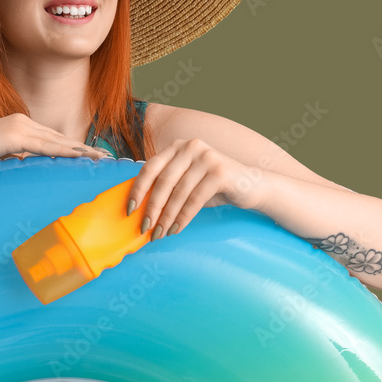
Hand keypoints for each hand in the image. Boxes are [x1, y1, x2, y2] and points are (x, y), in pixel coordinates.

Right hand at [0, 113, 110, 169]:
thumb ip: (16, 159)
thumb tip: (28, 170)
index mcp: (21, 126)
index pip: (54, 138)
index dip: (75, 147)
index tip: (92, 156)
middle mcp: (24, 122)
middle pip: (61, 137)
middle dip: (85, 149)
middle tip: (106, 158)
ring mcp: (20, 126)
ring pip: (58, 141)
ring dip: (81, 151)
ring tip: (100, 160)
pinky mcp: (15, 136)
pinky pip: (45, 146)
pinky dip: (64, 152)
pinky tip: (79, 157)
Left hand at [126, 138, 267, 239]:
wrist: (251, 185)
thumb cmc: (213, 186)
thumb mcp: (186, 181)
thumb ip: (166, 186)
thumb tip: (139, 208)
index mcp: (176, 147)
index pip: (150, 168)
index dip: (137, 189)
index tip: (129, 210)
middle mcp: (190, 147)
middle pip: (163, 181)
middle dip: (152, 208)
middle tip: (145, 228)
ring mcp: (206, 157)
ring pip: (178, 193)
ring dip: (166, 217)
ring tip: (159, 233)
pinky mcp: (219, 172)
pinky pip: (195, 200)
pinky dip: (183, 218)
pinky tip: (176, 229)